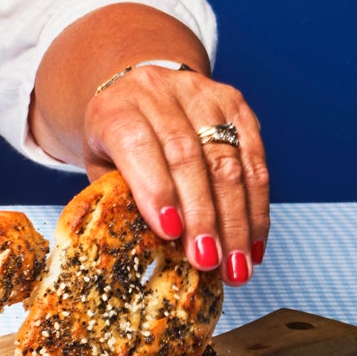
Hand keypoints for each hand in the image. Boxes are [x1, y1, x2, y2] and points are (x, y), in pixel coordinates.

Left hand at [82, 61, 269, 282]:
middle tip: (209, 262)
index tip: (170, 232)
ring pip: (228, 161)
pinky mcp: (237, 106)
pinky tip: (254, 242)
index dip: (156, 189)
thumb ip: (117, 195)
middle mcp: (160, 93)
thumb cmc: (115, 140)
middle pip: (188, 157)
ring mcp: (203, 95)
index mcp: (116, 107)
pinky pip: (255, 160)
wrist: (137, 90)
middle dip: (202, 216)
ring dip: (236, 220)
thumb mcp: (100, 163)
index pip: (137, 144)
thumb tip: (145, 246)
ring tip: (237, 265)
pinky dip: (257, 207)